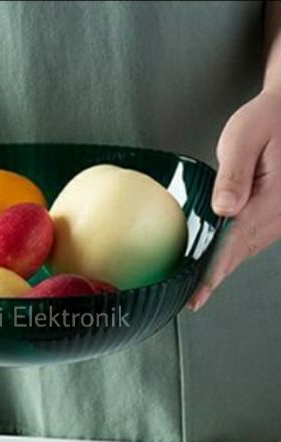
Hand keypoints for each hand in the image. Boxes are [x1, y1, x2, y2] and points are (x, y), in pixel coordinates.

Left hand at [189, 89, 280, 309]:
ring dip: (223, 269)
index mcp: (273, 195)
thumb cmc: (269, 118)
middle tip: (191, 300)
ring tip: (199, 290)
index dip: (215, 271)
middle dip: (215, 278)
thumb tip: (224, 208)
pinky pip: (253, 239)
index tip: (199, 294)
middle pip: (242, 252)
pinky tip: (216, 263)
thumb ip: (233, 174)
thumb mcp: (245, 137)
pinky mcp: (276, 212)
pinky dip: (233, 254)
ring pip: (248, 249)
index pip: (236, 241)